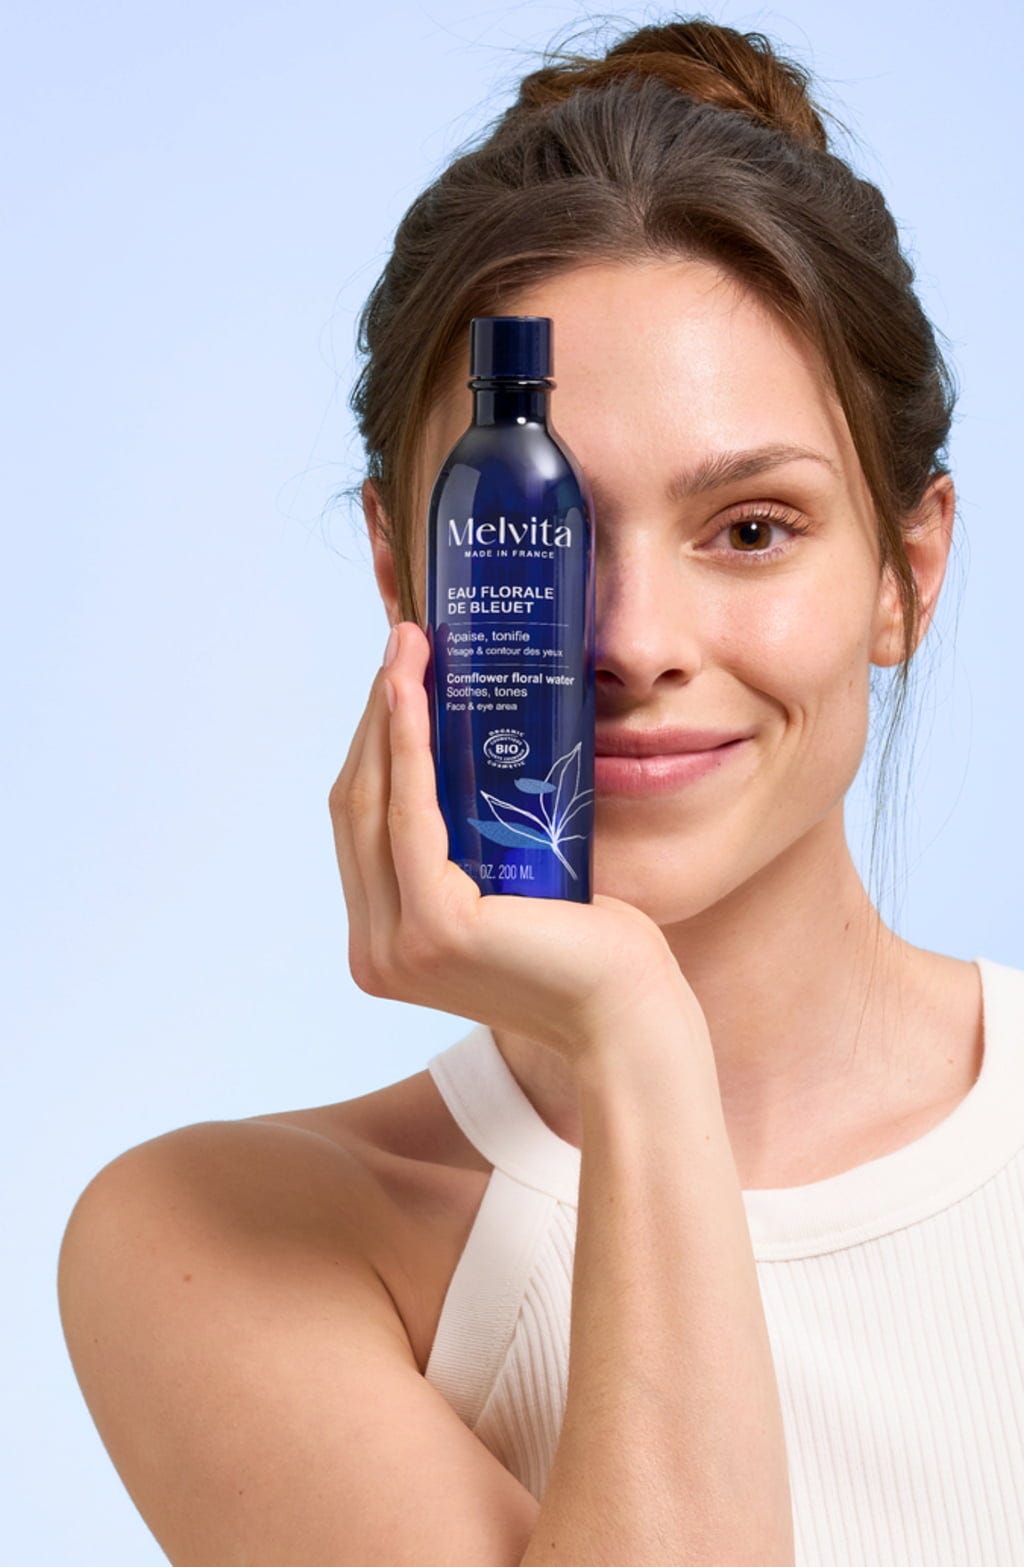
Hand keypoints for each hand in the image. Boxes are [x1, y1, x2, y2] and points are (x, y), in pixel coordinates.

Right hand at [328, 621, 708, 1068]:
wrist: (629, 1012)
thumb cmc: (586, 948)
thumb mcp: (505, 887)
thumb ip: (465, 847)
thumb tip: (462, 751)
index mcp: (385, 943)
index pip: (361, 827)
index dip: (371, 745)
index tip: (399, 677)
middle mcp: (376, 951)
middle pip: (356, 806)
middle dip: (375, 716)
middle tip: (406, 643)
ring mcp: (399, 945)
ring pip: (373, 802)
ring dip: (386, 714)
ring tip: (410, 646)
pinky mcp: (436, 928)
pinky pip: (412, 815)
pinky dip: (409, 747)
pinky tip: (417, 694)